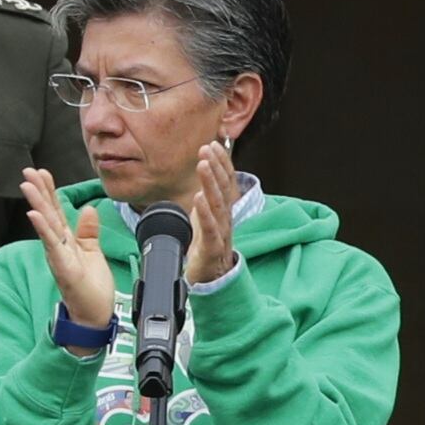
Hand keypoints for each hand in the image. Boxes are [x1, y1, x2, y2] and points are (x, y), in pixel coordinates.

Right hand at [22, 167, 114, 330]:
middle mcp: (59, 246)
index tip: (42, 172)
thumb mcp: (92, 251)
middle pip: (47, 213)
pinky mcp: (63, 267)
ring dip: (37, 204)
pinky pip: (52, 245)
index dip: (49, 191)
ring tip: (28, 185)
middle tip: (28, 171)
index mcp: (67, 240)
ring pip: (46, 225)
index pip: (56, 211)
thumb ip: (88, 230)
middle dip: (38, 191)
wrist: (94, 313)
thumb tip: (88, 209)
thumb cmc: (91, 285)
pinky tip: (35, 215)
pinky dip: (43, 229)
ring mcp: (58, 256)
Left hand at [188, 141, 238, 285]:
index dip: (221, 162)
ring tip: (203, 165)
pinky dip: (204, 212)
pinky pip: (209, 228)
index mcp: (223, 210)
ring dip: (210, 182)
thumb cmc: (206, 247)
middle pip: (223, 188)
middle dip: (215, 166)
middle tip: (206, 148)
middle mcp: (225, 219)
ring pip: (217, 204)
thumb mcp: (205, 217)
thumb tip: (203, 174)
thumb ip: (206, 196)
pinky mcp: (211, 248)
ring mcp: (220, 233)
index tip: (213, 144)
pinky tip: (198, 198)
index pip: (225, 182)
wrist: (210, 280)